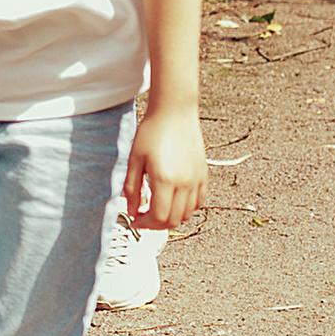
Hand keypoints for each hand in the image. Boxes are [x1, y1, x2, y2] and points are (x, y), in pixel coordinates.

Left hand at [124, 102, 206, 235]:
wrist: (174, 111)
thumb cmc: (152, 131)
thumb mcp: (134, 160)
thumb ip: (132, 188)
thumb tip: (132, 211)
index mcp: (165, 180)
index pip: (158, 218)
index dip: (144, 224)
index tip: (135, 219)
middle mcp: (184, 183)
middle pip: (173, 220)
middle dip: (156, 224)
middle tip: (144, 217)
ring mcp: (196, 179)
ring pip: (187, 214)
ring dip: (171, 217)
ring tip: (158, 208)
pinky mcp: (203, 174)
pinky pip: (198, 201)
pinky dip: (186, 208)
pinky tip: (174, 199)